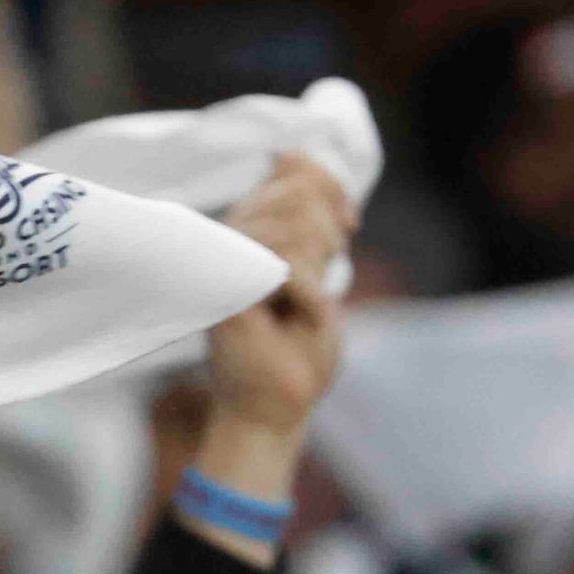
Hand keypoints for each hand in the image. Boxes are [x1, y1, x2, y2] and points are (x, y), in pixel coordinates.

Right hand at [184, 156, 357, 539]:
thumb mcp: (317, 272)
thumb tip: (296, 158)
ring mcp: (224, 265)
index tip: (349, 225)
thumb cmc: (296, 353)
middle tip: (325, 273)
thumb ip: (310, 221)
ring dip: (320, 266)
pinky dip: (312, 294)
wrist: (273, 414)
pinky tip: (301, 317)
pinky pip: (289, 265)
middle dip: (329, 231)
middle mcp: (230, 238)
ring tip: (306, 303)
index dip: (330, 187)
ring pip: (296, 225)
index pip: (291, 168)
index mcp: (250, 228)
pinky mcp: (228, 296)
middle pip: (298, 191)